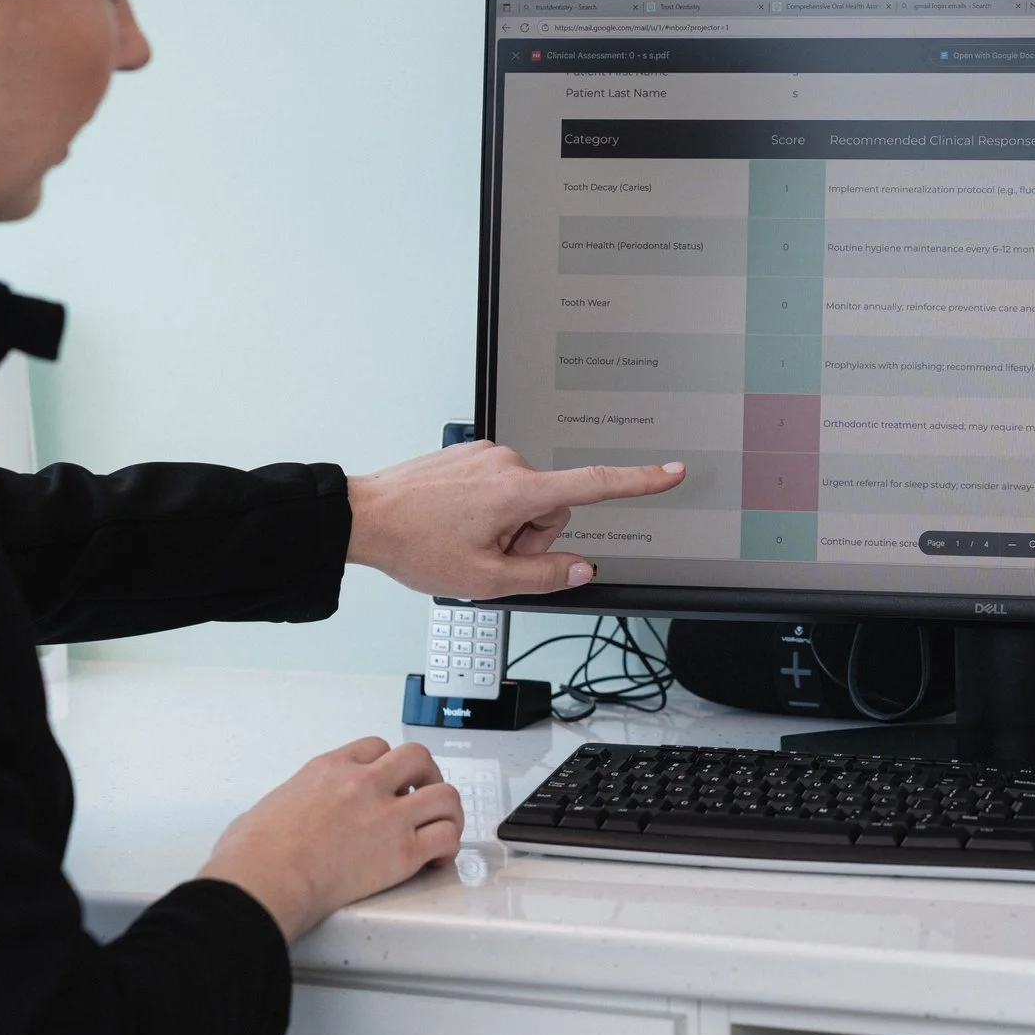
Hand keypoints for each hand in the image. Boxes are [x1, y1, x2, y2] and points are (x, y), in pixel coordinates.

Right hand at [198, 738, 462, 941]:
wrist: (262, 881)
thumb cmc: (252, 854)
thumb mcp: (264, 808)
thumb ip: (287, 805)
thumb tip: (282, 818)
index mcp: (329, 770)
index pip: (375, 747)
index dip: (387, 763)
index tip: (389, 780)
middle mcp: (363, 784)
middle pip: (417, 757)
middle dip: (426, 774)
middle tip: (422, 794)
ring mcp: (387, 816)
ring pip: (443, 794)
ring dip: (446, 809)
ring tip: (440, 825)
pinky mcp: (401, 852)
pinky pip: (445, 837)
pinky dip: (449, 847)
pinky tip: (437, 858)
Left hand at [345, 441, 684, 597]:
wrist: (363, 517)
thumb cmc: (414, 544)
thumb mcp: (484, 579)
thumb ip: (543, 576)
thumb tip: (580, 569)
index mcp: (519, 490)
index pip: (595, 485)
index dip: (639, 482)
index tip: (671, 472)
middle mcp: (509, 462)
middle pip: (551, 507)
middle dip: (529, 536)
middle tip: (487, 554)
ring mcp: (487, 455)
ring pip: (523, 499)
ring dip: (505, 524)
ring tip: (463, 538)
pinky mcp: (469, 454)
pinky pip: (498, 485)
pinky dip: (486, 508)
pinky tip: (453, 521)